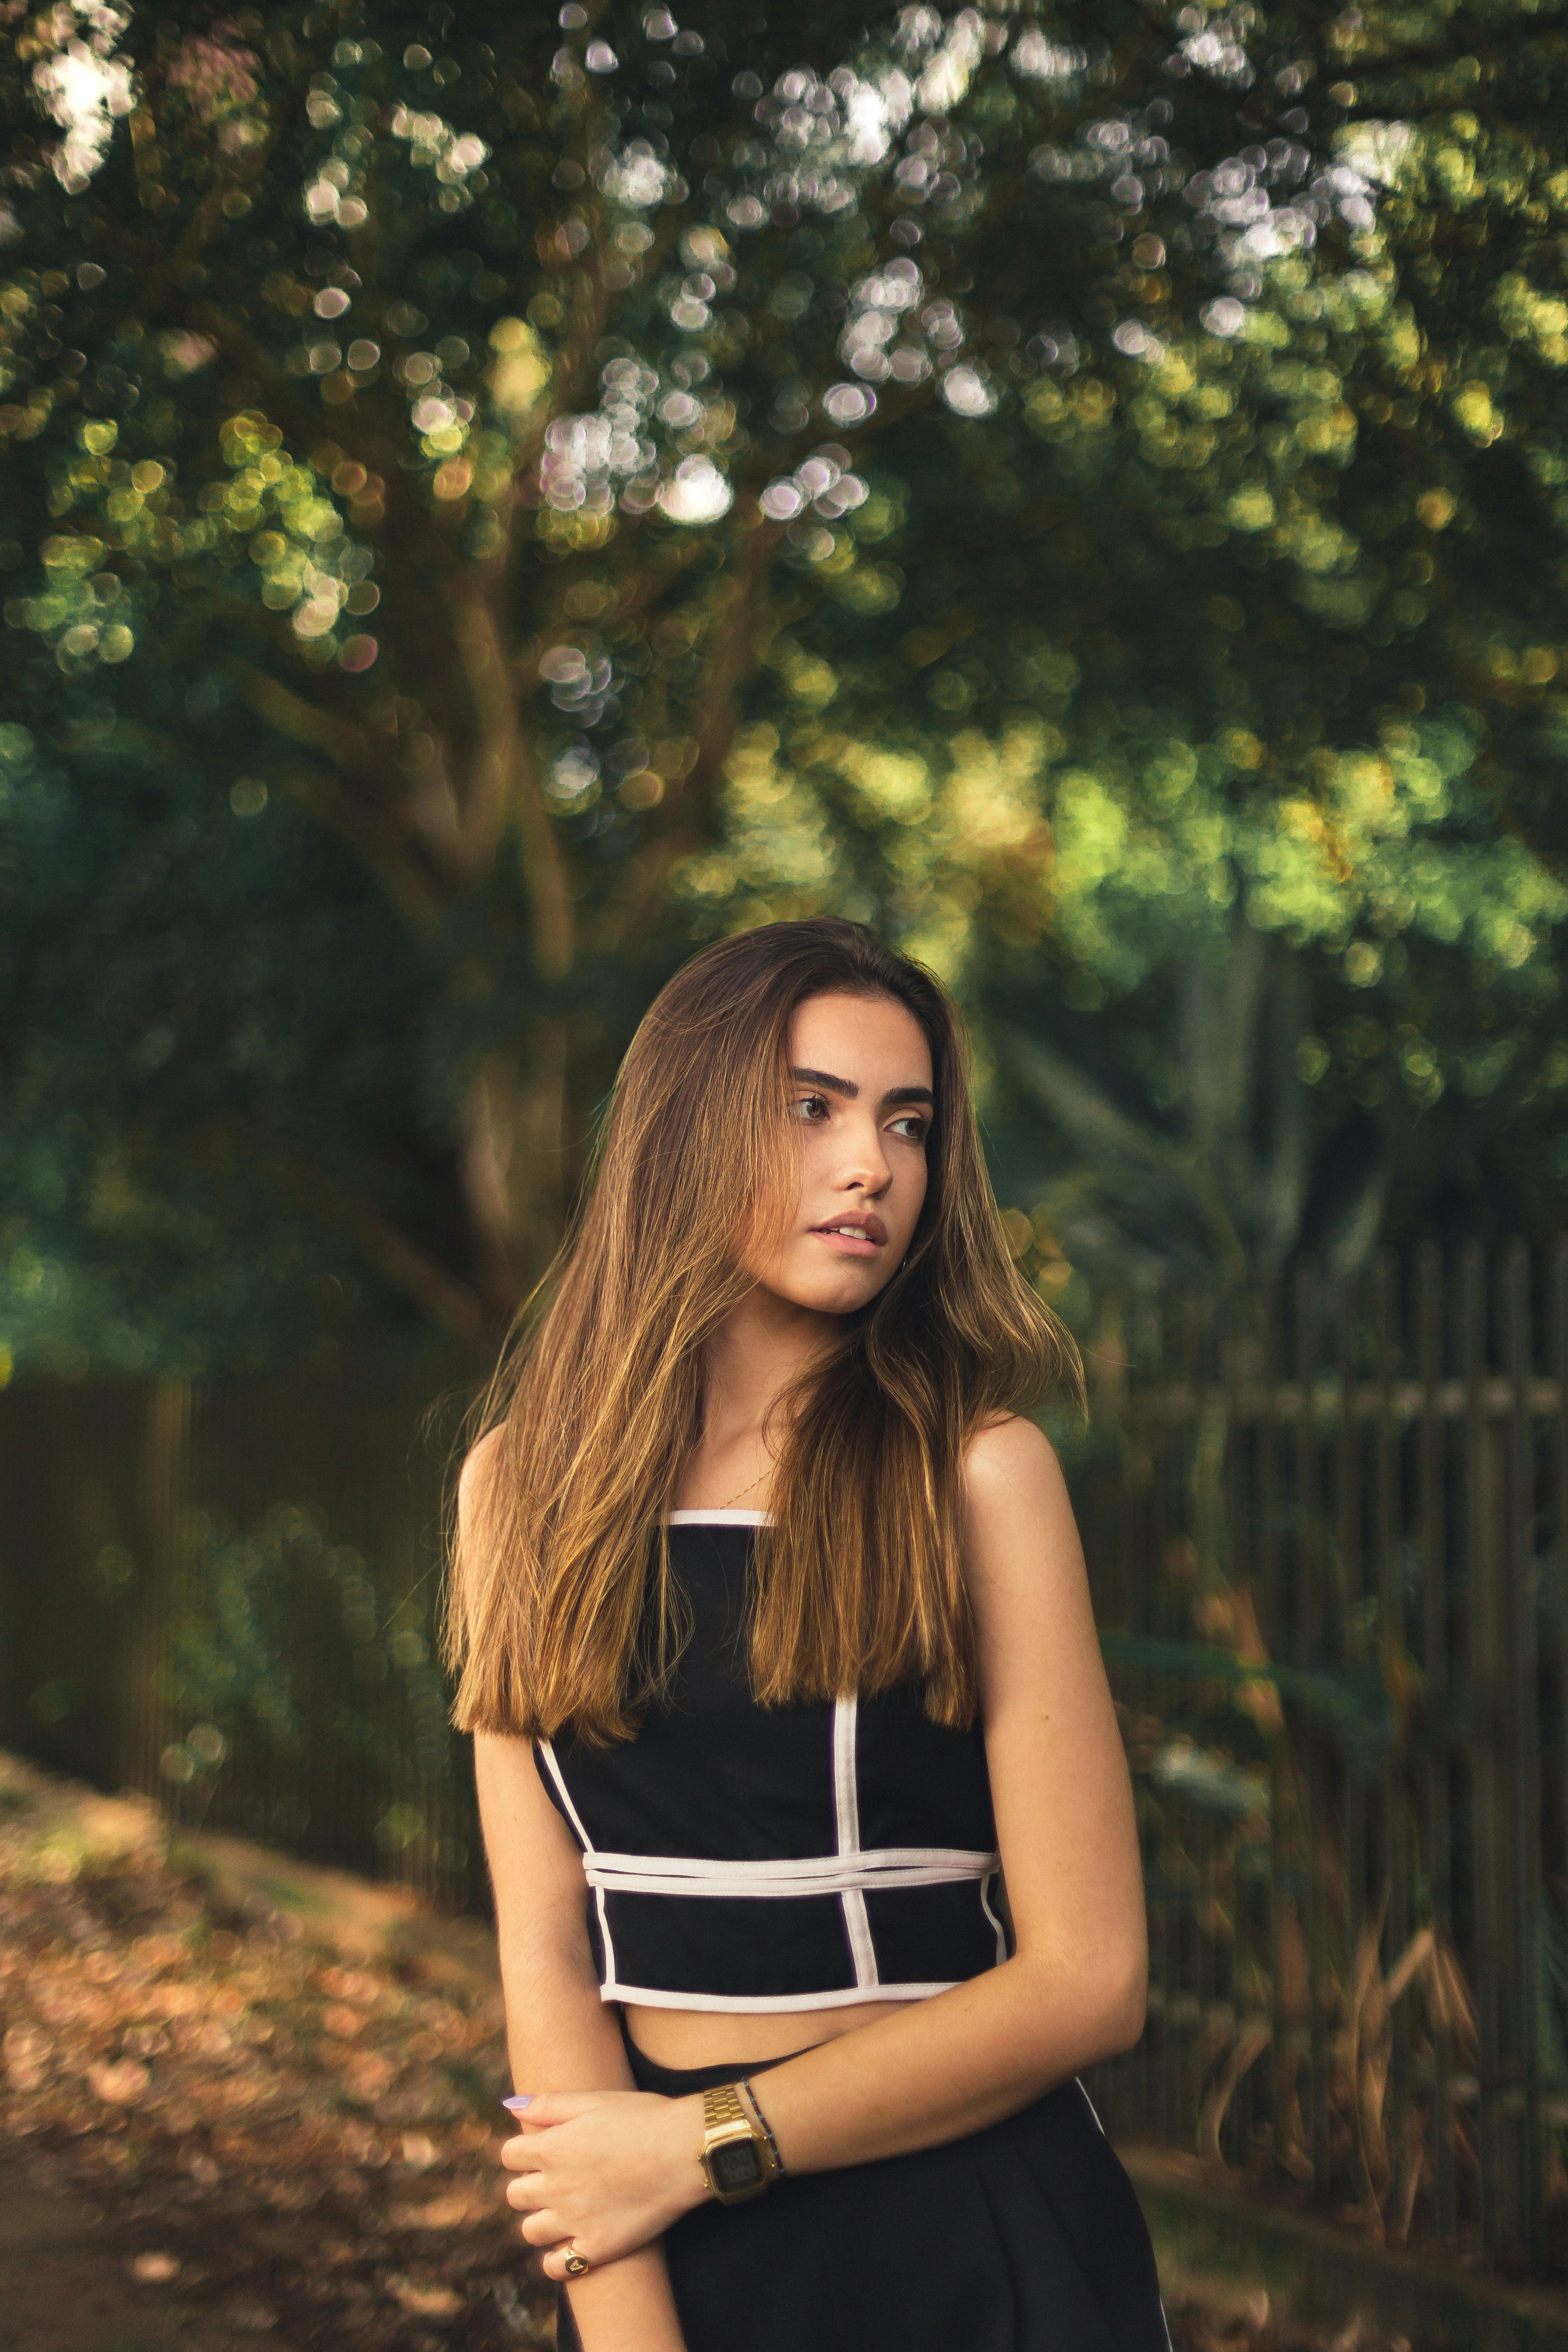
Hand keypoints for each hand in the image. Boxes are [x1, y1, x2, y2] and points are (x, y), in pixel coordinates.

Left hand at [500, 2090, 708, 2280]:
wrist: (685, 2151)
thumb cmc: (644, 2118)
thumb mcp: (595, 2100)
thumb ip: (549, 2104)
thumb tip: (510, 2105)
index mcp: (552, 2148)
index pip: (510, 2155)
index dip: (524, 2151)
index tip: (544, 2150)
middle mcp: (556, 2187)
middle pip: (515, 2194)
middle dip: (530, 2185)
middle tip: (557, 2179)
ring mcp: (575, 2221)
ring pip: (531, 2231)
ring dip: (541, 2219)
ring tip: (564, 2210)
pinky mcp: (597, 2247)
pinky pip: (557, 2265)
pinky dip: (558, 2258)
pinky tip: (571, 2244)